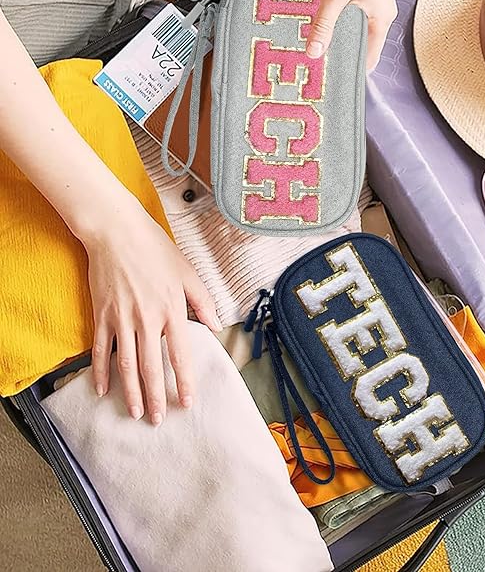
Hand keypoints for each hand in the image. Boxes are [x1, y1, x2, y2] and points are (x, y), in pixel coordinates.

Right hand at [85, 202, 220, 424]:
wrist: (117, 232)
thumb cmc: (156, 250)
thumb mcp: (188, 272)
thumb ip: (203, 301)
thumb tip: (217, 324)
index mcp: (171, 310)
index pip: (180, 354)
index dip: (184, 381)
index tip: (187, 402)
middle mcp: (147, 319)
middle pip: (152, 367)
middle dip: (156, 397)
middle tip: (158, 420)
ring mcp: (121, 319)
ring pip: (126, 364)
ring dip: (131, 392)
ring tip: (134, 413)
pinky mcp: (101, 315)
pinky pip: (100, 350)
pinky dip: (100, 372)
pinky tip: (102, 390)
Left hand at [306, 0, 395, 70]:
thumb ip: (323, 25)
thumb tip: (314, 53)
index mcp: (381, 21)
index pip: (369, 59)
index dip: (352, 71)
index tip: (334, 80)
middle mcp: (382, 15)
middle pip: (361, 45)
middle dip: (341, 54)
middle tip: (320, 65)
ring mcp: (376, 3)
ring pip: (356, 29)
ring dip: (338, 35)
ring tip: (318, 44)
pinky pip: (353, 14)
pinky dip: (339, 19)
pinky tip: (324, 18)